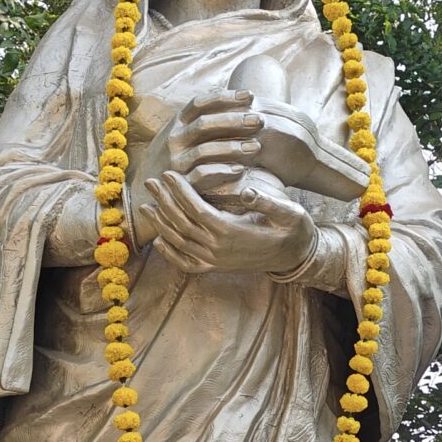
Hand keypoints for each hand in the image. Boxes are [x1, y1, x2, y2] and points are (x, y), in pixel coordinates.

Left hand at [143, 172, 318, 278]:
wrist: (296, 256)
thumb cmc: (293, 229)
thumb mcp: (290, 212)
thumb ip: (269, 202)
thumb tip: (247, 191)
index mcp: (231, 232)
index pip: (196, 209)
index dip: (180, 191)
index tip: (168, 173)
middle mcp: (218, 249)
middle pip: (181, 224)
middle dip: (163, 201)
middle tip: (150, 181)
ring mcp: (215, 261)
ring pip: (179, 242)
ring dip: (160, 223)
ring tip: (146, 205)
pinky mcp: (216, 268)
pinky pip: (186, 264)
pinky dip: (169, 253)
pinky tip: (158, 240)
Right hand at [155, 90, 263, 191]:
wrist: (148, 189)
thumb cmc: (173, 157)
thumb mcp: (181, 134)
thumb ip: (201, 121)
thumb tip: (235, 102)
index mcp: (177, 123)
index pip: (200, 103)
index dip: (225, 97)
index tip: (250, 96)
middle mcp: (174, 139)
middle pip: (204, 124)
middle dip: (234, 120)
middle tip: (259, 120)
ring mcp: (175, 162)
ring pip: (203, 150)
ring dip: (232, 148)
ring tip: (256, 147)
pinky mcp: (180, 183)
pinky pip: (201, 175)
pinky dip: (221, 171)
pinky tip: (240, 170)